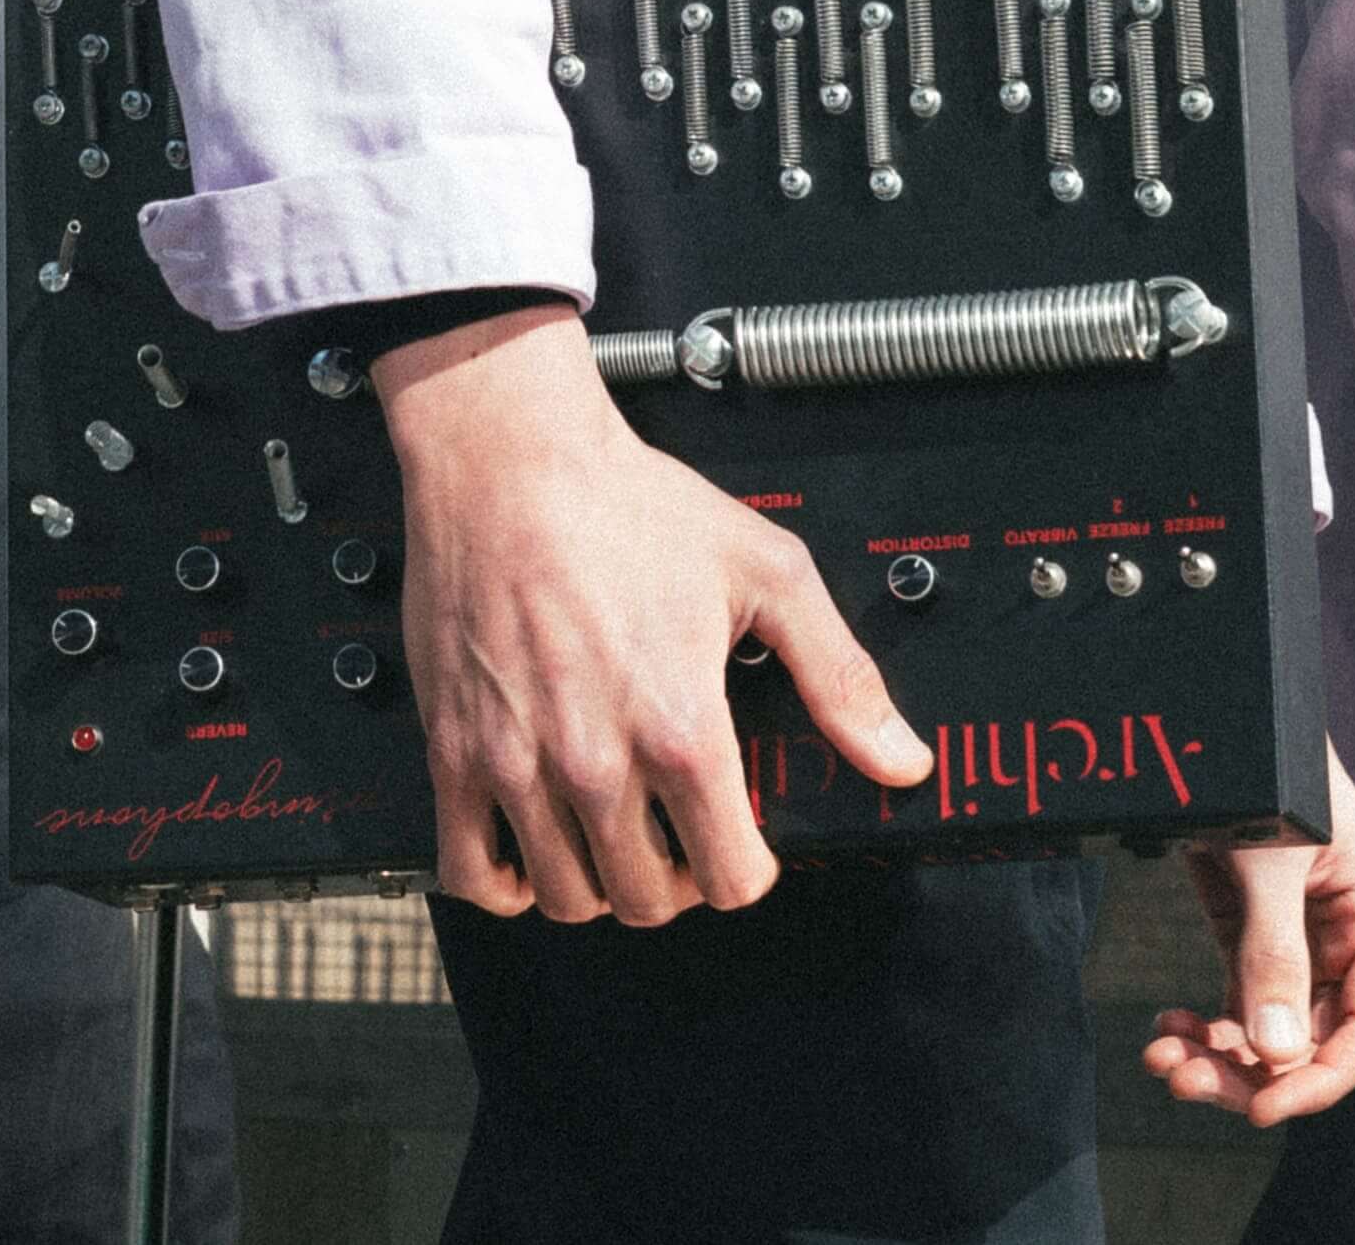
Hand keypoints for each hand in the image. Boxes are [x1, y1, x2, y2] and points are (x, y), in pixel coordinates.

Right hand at [372, 304, 927, 923]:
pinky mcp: (454, 748)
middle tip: (675, 829)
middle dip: (677, 876)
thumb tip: (900, 758)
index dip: (748, 867)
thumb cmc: (626, 502)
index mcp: (680, 728)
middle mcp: (597, 761)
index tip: (739, 838)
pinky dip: (503, 882)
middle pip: (649, 899)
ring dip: (599, 881)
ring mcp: (518, 762)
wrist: (508, 455)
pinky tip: (528, 845)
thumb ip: (839, 673)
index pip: (732, 880)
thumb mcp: (764, 570)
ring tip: (610, 831)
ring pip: (567, 896)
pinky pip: (470, 872)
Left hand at [1141, 744, 1354, 1125]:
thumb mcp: (1272, 853)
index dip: (1321, 1079)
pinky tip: (1168, 1032)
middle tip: (1183, 1080)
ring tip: (1163, 1060)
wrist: (1225, 711)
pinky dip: (1208, 1027)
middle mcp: (1351, 943)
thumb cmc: (1268, 765)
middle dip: (1251, 1073)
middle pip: (1314, 1044)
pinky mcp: (1260, 936)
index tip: (1263, 1106)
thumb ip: (1274, 948)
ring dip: (1221, 1059)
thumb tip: (1274, 1053)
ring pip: (1273, 1035)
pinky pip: (1243, 1005)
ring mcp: (1305, 944)